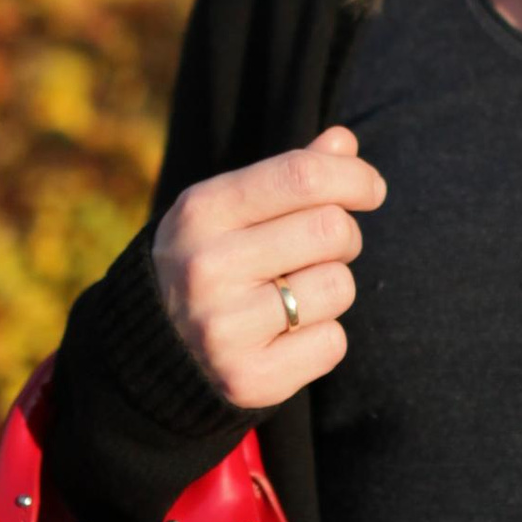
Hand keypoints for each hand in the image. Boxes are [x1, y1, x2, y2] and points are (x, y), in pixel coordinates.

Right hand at [150, 124, 382, 408]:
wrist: (150, 352)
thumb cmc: (211, 260)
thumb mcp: (230, 208)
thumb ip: (288, 173)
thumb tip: (345, 142)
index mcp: (201, 212)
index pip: (301, 175)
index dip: (354, 177)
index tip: (371, 190)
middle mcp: (205, 267)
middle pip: (331, 229)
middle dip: (344, 236)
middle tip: (323, 250)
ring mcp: (222, 327)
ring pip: (338, 287)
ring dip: (332, 289)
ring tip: (294, 294)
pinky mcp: (246, 378)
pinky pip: (332, 343)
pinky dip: (322, 339)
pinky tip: (286, 337)